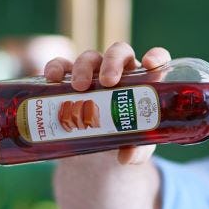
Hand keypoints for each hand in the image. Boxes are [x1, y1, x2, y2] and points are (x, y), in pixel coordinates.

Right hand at [44, 42, 170, 164]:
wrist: (98, 150)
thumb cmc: (125, 139)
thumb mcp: (135, 146)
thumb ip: (137, 150)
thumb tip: (126, 156)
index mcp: (143, 81)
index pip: (155, 59)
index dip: (156, 56)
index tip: (150, 64)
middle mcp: (120, 71)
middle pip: (119, 52)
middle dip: (113, 63)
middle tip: (108, 82)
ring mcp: (93, 73)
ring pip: (90, 57)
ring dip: (84, 68)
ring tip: (79, 87)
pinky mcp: (70, 80)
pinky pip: (62, 66)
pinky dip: (56, 68)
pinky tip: (52, 77)